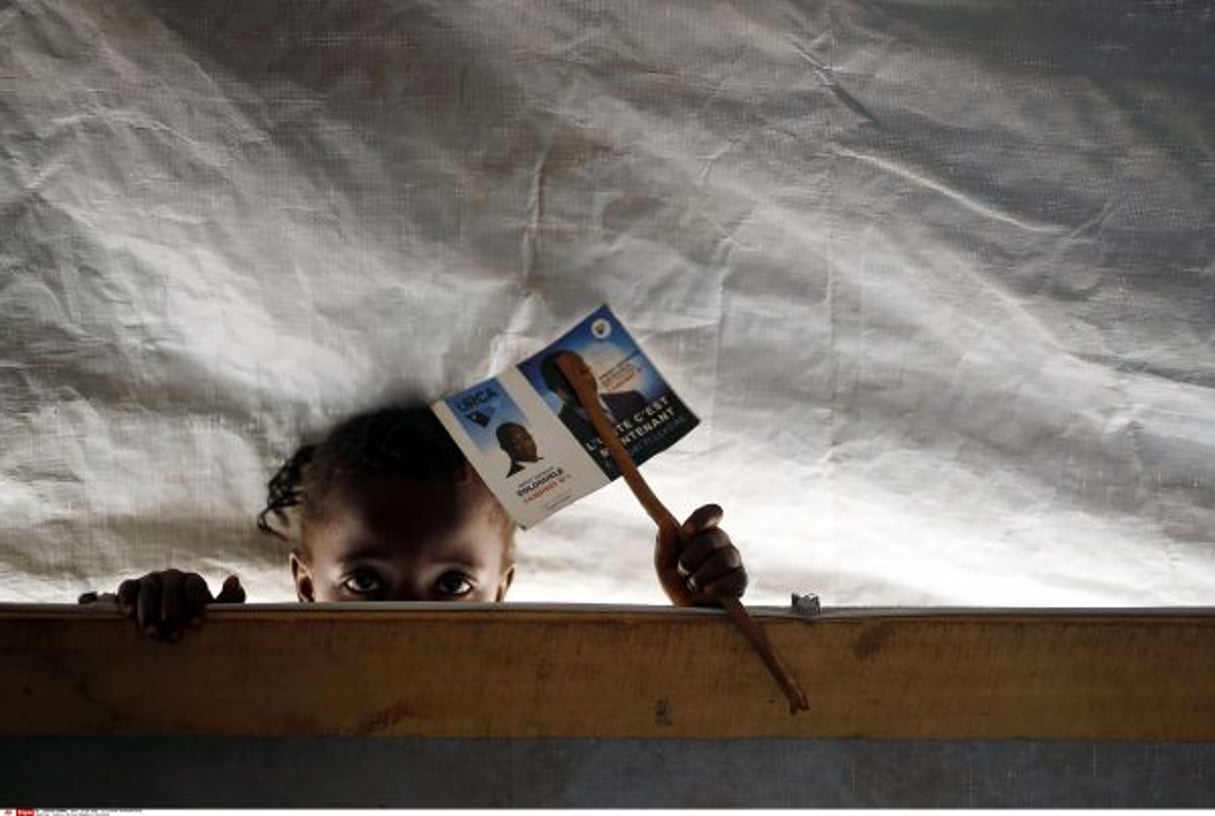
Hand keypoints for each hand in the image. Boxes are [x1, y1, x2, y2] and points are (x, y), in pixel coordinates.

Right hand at [116, 570, 244, 639]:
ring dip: (150, 611)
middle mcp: (172, 577)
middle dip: (172, 611)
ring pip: (149, 588)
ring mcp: (150, 580)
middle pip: (171, 587)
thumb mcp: (214, 613)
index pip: (195, 586)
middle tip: (173, 635)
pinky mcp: (131, 587)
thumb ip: (229, 599)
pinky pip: (126, 587)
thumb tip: (233, 578)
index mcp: (193, 581)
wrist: (165, 626)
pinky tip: (129, 614)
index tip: (197, 626)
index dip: (196, 604)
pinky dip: (127, 598)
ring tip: (152, 633)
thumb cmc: (193, 621)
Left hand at [655, 504, 746, 606]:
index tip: (686, 531)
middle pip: (715, 536)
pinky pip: (735, 577)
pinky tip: (707, 591)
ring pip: (725, 557)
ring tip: (692, 584)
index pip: (712, 513)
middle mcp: (722, 543)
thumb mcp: (664, 566)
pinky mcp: (741, 580)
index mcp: (703, 533)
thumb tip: (665, 521)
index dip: (702, 518)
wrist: (690, 614)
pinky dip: (717, 585)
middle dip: (694, 554)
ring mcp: (734, 561)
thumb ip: (664, 545)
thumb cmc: (677, 586)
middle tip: (683, 569)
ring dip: (703, 573)